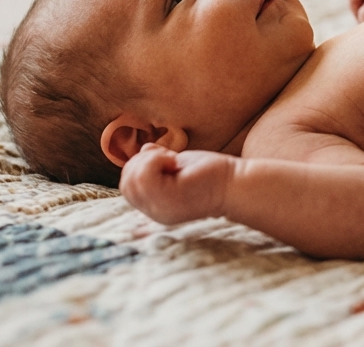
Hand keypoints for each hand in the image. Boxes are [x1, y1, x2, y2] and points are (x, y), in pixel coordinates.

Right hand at [119, 143, 234, 225]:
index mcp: (156, 207)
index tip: (166, 159)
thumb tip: (143, 150)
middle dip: (142, 162)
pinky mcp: (170, 199)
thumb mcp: (176, 167)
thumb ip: (157, 163)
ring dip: (149, 160)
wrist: (236, 183)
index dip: (141, 167)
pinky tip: (175, 162)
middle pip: (126, 184)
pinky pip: (144, 177)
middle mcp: (156, 213)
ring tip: (173, 160)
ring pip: (131, 181)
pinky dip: (155, 160)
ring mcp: (162, 209)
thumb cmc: (211, 173)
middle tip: (170, 159)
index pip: (128, 188)